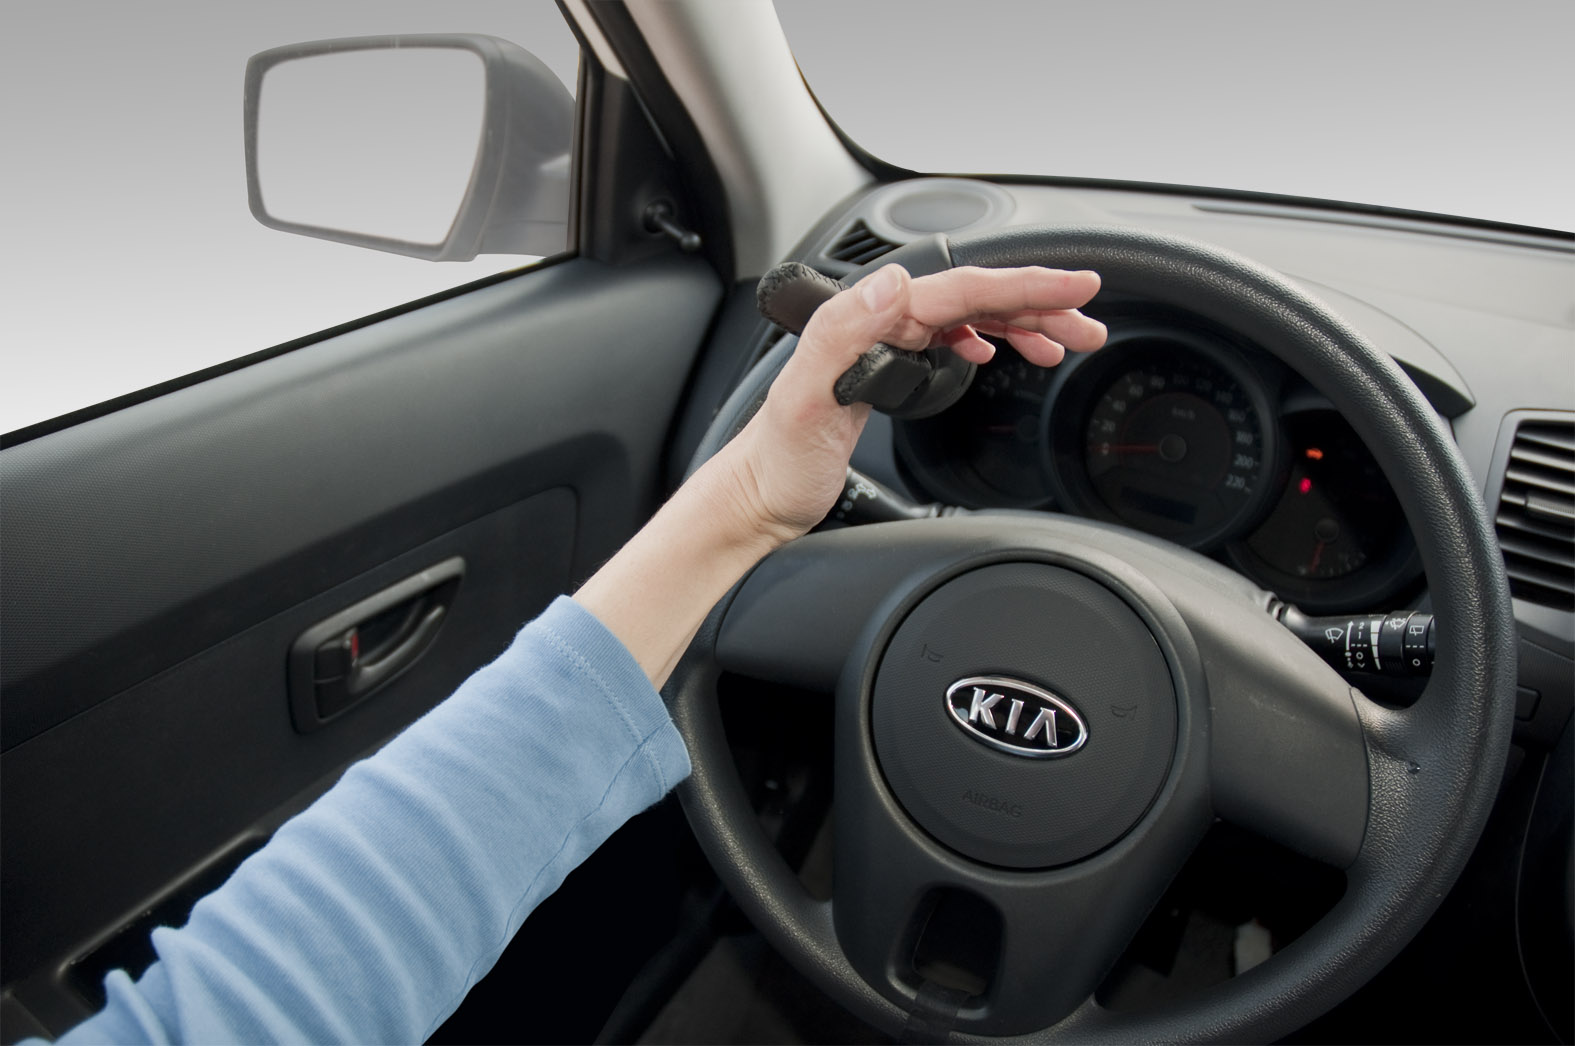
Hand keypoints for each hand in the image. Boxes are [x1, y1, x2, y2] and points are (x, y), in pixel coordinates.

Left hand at [709, 262, 1105, 540]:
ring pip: (968, 318)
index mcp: (869, 319)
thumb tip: (892, 285)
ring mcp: (884, 347)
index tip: (1074, 287)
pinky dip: (988, 338)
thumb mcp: (804, 397)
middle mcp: (878, 324)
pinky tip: (1001, 349)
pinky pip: (949, 340)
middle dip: (1039, 303)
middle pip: (974, 299)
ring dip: (1021, 323)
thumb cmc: (777, 458)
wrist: (758, 494)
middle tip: (1088, 320)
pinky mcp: (887, 372)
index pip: (962, 290)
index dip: (1024, 285)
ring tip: (1065, 338)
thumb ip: (841, 333)